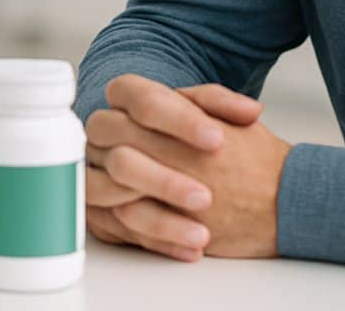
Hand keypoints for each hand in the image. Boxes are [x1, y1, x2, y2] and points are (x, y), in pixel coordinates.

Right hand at [85, 75, 269, 259]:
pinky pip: (116, 228)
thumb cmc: (194, 137)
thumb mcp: (207, 113)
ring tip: (201, 233)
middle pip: (121, 154)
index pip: (144, 102)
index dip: (179, 122)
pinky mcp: (96, 207)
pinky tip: (191, 247)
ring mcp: (95, 170)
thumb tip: (250, 111)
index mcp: (126, 98)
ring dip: (159, 219)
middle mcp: (103, 133)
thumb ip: (224, 105)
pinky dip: (156, 241)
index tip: (217, 140)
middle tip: (206, 198)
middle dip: (164, 181)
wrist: (189, 164)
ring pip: (112, 196)